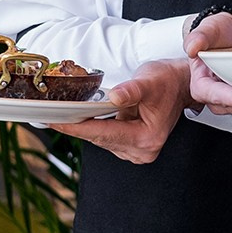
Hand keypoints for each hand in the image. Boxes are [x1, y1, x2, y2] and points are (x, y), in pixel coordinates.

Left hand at [66, 59, 192, 163]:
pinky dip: (95, 128)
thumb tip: (116, 97)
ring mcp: (138, 151)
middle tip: (51, 117)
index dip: (77, 128)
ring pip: (102, 140)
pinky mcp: (133, 147)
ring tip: (65, 115)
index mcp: (147, 137)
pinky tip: (84, 118)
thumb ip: (131, 90)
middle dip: (76, 128)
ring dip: (85, 128)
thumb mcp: (148, 80)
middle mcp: (143, 150)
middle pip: (100, 140)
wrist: (180, 85)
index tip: (56, 122)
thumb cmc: (167, 81)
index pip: (105, 134)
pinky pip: (107, 138)